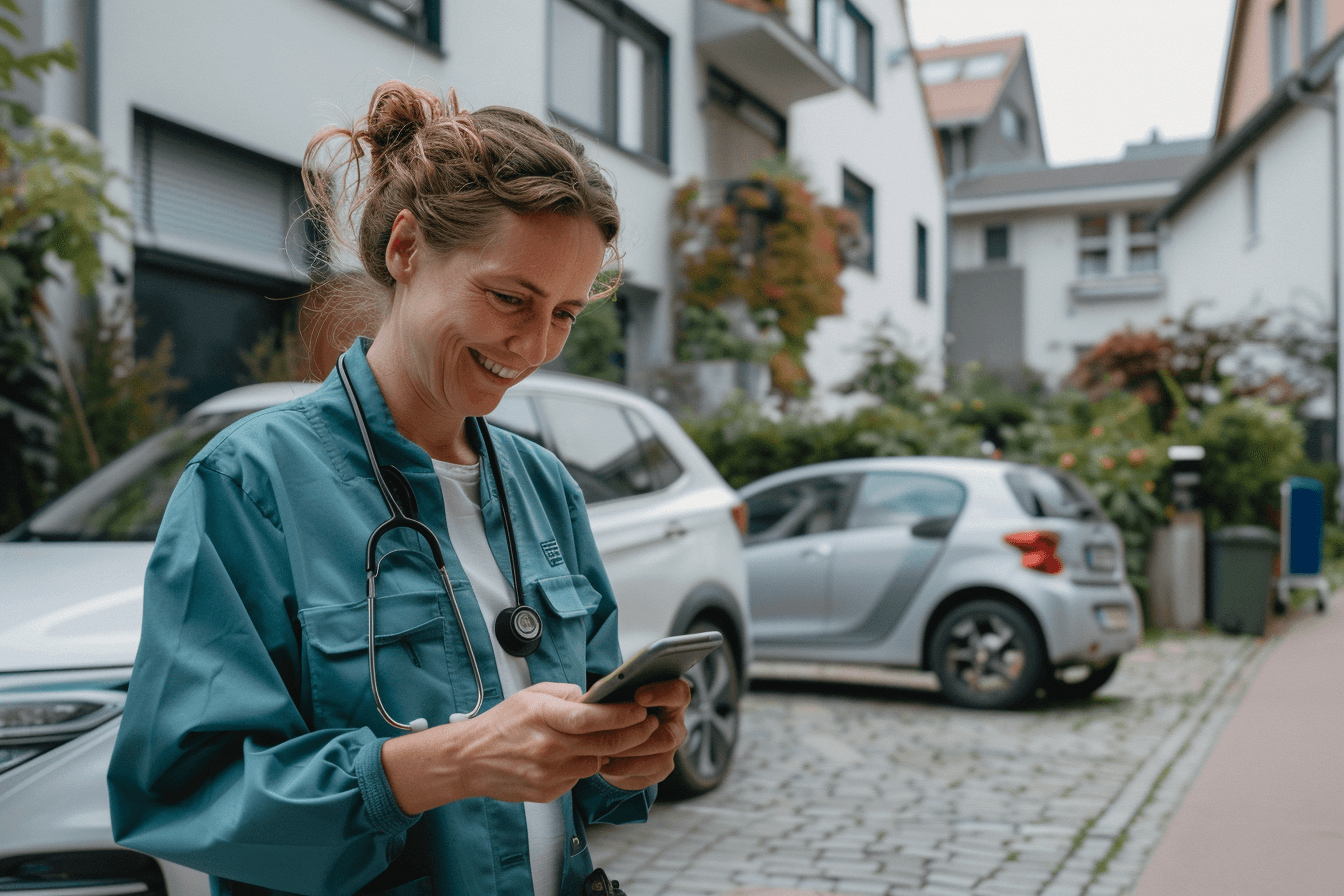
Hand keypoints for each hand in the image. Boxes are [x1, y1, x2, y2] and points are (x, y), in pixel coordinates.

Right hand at [381, 681, 659, 813]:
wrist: (469, 759)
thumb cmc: (503, 723)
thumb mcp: (533, 695)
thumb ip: (567, 695)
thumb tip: (598, 697)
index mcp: (543, 717)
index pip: (591, 718)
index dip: (622, 715)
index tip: (641, 709)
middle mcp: (547, 747)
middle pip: (603, 744)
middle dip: (633, 735)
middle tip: (649, 725)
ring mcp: (548, 773)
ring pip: (596, 763)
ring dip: (608, 752)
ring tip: (611, 738)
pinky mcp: (548, 792)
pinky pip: (579, 778)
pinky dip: (584, 767)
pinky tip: (574, 756)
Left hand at [598, 677, 690, 790]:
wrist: (613, 742)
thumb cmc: (616, 709)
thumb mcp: (613, 695)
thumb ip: (614, 688)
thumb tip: (605, 687)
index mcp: (671, 699)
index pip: (679, 692)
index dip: (663, 694)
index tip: (639, 696)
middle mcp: (676, 725)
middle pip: (671, 734)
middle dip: (641, 733)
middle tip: (615, 729)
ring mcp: (670, 750)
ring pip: (656, 757)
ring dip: (628, 751)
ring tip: (602, 747)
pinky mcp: (661, 769)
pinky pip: (643, 769)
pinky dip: (620, 766)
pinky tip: (603, 761)